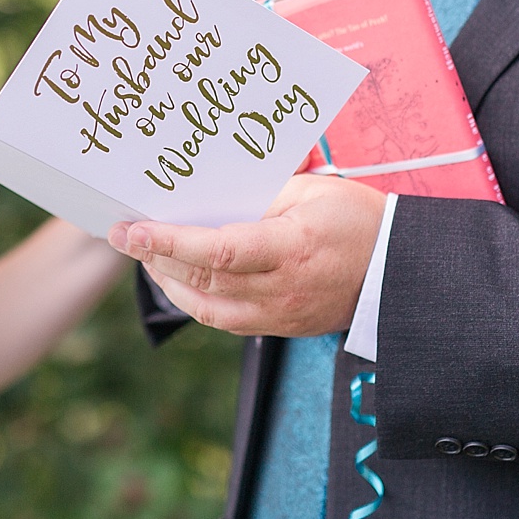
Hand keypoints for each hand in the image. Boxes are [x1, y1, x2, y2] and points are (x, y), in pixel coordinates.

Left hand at [108, 174, 384, 336]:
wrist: (398, 270)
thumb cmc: (357, 219)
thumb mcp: (311, 191)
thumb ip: (259, 196)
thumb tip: (206, 198)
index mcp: (290, 248)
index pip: (217, 250)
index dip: (169, 242)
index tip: (131, 229)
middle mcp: (280, 289)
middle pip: (202, 278)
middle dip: (154, 256)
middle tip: (121, 233)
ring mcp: (279, 314)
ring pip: (206, 306)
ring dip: (167, 280)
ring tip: (144, 253)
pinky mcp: (279, 327)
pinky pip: (224, 319)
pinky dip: (193, 299)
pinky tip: (178, 277)